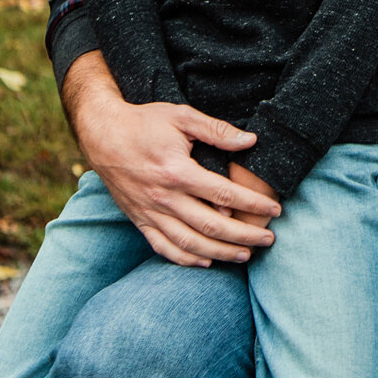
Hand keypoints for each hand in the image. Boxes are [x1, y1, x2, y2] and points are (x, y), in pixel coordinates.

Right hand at [62, 52, 279, 266]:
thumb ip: (217, 130)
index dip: (254, 205)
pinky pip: (163, 248)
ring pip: (190, 244)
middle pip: (212, 226)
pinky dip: (185, 259)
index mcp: (178, 172)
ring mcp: (150, 213)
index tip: (275, 209)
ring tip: (245, 255)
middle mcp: (165, 198)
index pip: (225, 195)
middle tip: (268, 240)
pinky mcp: (139, 220)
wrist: (102, 135)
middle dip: (244, 236)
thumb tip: (250, 141)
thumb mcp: (182, 116)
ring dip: (220, 253)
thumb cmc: (145, 123)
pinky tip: (206, 261)